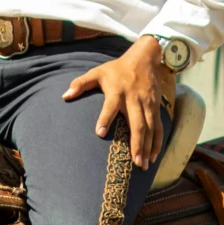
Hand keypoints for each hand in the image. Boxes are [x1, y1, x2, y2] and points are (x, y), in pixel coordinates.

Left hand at [63, 36, 168, 165]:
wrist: (144, 60)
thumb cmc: (116, 69)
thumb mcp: (97, 72)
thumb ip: (80, 83)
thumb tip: (64, 96)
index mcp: (117, 91)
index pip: (110, 105)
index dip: (105, 118)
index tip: (99, 133)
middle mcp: (134, 99)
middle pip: (137, 123)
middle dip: (137, 143)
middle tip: (134, 162)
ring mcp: (148, 104)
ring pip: (150, 128)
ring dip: (148, 147)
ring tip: (143, 165)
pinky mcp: (156, 108)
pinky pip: (158, 127)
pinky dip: (157, 142)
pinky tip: (153, 157)